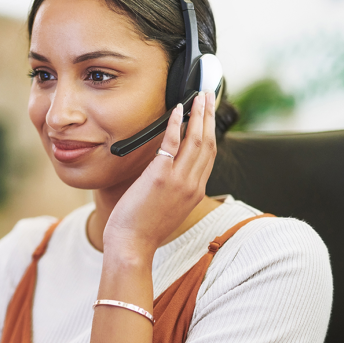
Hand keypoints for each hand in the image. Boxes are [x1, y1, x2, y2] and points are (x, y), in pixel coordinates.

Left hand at [103, 91, 216, 260]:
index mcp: (195, 191)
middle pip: (207, 143)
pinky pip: (172, 142)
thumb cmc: (144, 228)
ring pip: (196, 140)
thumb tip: (169, 168)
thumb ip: (176, 188)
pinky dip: (176, 123)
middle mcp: (192, 184)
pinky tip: (177, 109)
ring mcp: (178, 180)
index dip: (211, 132)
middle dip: (209, 117)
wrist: (132, 245)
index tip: (209, 116)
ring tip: (199, 97)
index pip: (209, 156)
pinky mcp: (160, 175)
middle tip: (210, 97)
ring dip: (199, 114)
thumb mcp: (169, 208)